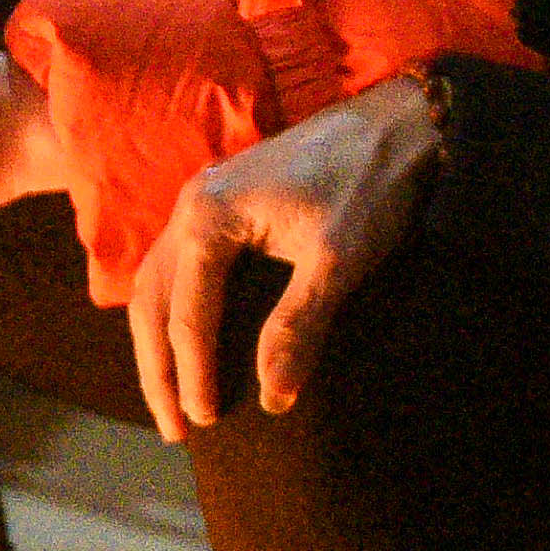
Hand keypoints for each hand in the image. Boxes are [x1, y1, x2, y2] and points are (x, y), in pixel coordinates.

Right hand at [130, 74, 438, 443]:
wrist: (398, 123)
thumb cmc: (368, 185)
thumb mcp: (336, 261)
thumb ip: (298, 327)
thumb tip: (273, 398)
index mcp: (208, 217)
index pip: (186, 315)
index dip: (192, 374)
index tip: (204, 422)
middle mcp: (191, 203)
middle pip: (152, 299)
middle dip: (158, 367)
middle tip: (173, 427)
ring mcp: (203, 197)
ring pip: (157, 279)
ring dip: (158, 339)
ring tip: (170, 393)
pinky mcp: (224, 198)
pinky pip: (178, 262)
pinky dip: (173, 306)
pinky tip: (186, 335)